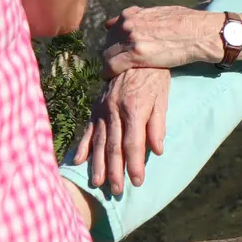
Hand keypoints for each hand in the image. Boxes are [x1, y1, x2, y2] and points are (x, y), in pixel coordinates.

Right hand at [72, 67, 170, 194]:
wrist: (133, 51)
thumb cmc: (153, 76)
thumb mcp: (162, 98)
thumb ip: (158, 125)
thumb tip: (157, 151)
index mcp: (133, 109)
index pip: (133, 144)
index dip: (135, 165)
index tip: (137, 182)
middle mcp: (114, 110)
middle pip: (113, 147)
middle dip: (115, 171)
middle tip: (116, 191)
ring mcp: (102, 109)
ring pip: (99, 141)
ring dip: (98, 164)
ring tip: (97, 183)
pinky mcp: (95, 107)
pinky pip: (88, 129)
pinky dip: (83, 146)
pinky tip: (78, 161)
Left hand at [102, 5, 220, 76]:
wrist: (199, 33)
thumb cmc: (184, 22)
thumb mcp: (159, 12)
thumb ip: (141, 15)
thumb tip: (129, 16)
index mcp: (132, 15)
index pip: (111, 30)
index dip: (113, 42)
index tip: (116, 51)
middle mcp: (127, 25)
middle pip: (107, 43)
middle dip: (109, 53)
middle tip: (114, 64)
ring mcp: (131, 39)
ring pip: (106, 55)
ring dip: (108, 64)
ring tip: (112, 73)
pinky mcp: (136, 55)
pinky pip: (111, 66)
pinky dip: (108, 73)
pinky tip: (109, 78)